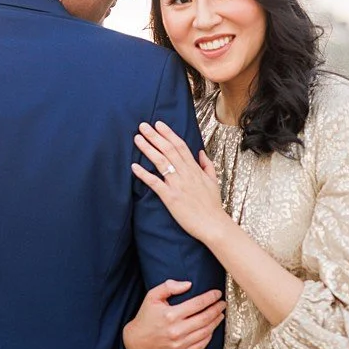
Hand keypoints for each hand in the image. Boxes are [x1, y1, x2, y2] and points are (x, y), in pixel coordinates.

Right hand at [123, 278, 224, 348]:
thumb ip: (169, 287)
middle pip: (205, 318)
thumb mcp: (152, 297)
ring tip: (220, 314)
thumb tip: (188, 284)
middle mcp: (176, 330)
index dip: (210, 298)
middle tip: (222, 304)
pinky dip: (209, 336)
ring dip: (216, 322)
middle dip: (217, 309)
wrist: (137, 341)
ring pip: (205, 332)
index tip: (217, 293)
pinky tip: (212, 329)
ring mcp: (179, 344)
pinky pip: (201, 345)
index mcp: (170, 315)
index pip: (198, 304)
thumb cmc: (146, 317)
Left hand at [132, 121, 228, 244]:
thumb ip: (206, 165)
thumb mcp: (213, 181)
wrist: (213, 224)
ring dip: (148, 149)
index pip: (180, 146)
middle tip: (143, 126)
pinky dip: (144, 174)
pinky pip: (155, 183)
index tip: (158, 124)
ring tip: (137, 139)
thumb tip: (200, 152)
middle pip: (168, 150)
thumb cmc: (212, 205)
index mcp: (195, 169)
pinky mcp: (170, 197)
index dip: (168, 134)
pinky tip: (134, 166)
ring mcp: (178, 185)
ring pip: (161, 162)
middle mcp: (186, 174)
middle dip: (155, 136)